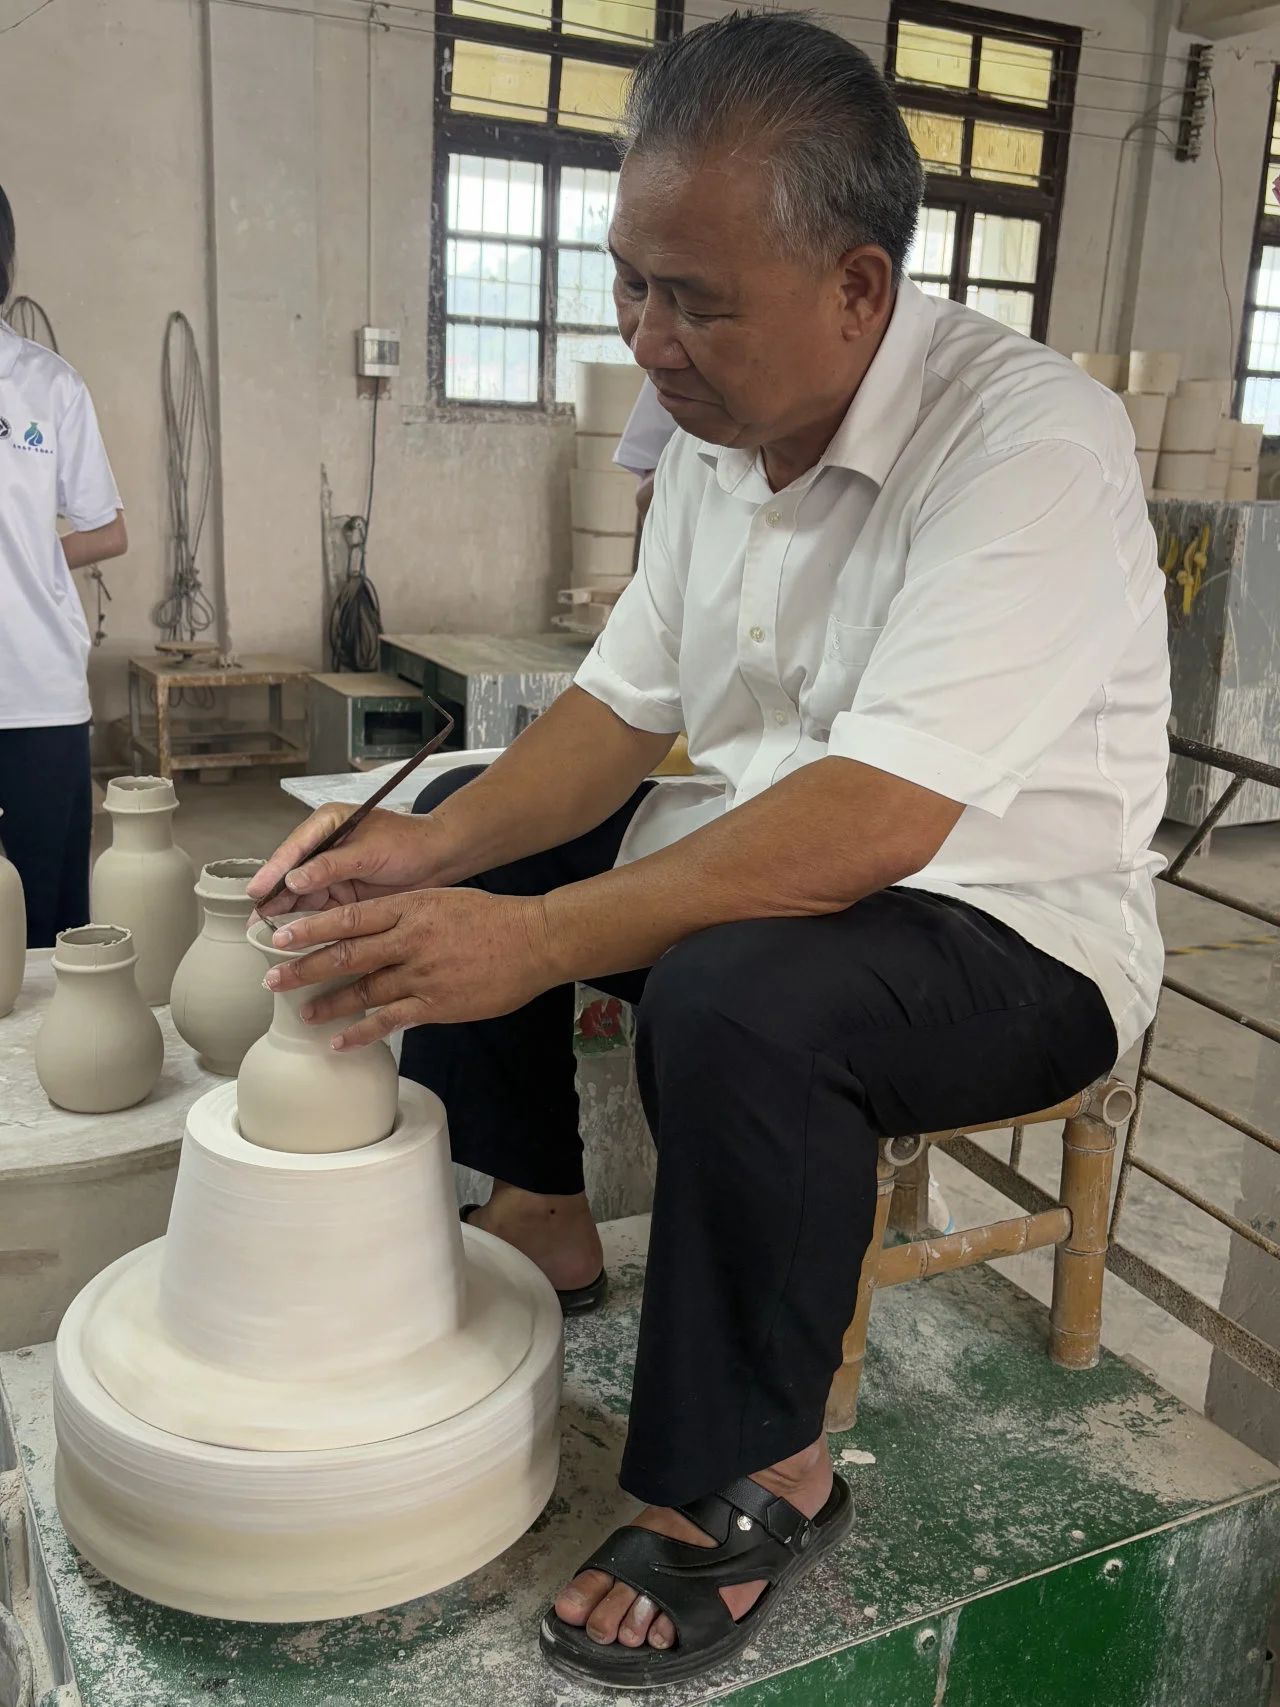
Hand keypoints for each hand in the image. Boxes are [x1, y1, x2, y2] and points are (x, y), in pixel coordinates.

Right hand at [248, 805, 448, 917]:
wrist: (439, 859)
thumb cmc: (409, 842)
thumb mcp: (369, 851)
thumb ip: (331, 865)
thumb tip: (294, 879)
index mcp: (327, 824)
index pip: (293, 848)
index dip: (273, 871)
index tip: (257, 889)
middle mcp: (324, 848)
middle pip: (290, 874)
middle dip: (273, 897)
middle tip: (255, 920)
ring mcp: (332, 874)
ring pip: (300, 896)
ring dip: (285, 914)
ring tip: (266, 933)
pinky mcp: (342, 896)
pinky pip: (318, 911)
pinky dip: (306, 924)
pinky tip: (294, 938)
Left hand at [263, 889, 556, 1045]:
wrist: (535, 940)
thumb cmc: (492, 917)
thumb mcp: (442, 900)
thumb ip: (406, 914)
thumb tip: (376, 929)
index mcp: (409, 908)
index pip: (348, 918)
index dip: (310, 929)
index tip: (280, 936)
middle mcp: (408, 940)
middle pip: (345, 955)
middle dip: (305, 968)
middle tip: (274, 979)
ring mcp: (421, 974)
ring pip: (363, 990)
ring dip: (329, 1003)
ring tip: (303, 1014)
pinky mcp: (436, 1003)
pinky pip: (389, 1020)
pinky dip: (362, 1032)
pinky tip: (341, 1040)